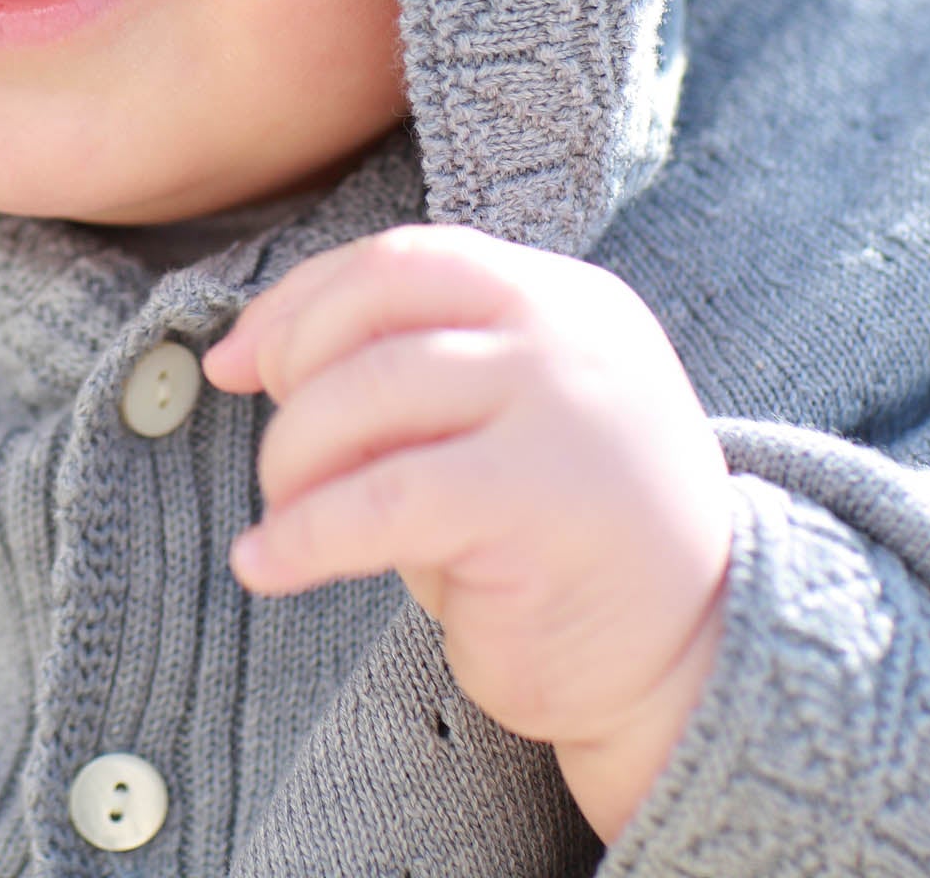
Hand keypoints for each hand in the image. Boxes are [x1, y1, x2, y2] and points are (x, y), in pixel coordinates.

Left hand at [203, 224, 730, 841]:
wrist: (693, 671)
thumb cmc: (553, 543)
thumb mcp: (481, 427)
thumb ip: (398, 371)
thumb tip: (243, 350)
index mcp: (557, 295)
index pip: (401, 259)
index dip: (299, 303)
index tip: (235, 360)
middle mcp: (565, 329)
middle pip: (376, 300)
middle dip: (292, 364)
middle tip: (271, 445)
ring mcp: (564, 404)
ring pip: (369, 392)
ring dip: (293, 457)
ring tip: (281, 516)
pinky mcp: (542, 496)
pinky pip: (383, 500)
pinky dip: (304, 533)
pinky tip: (266, 566)